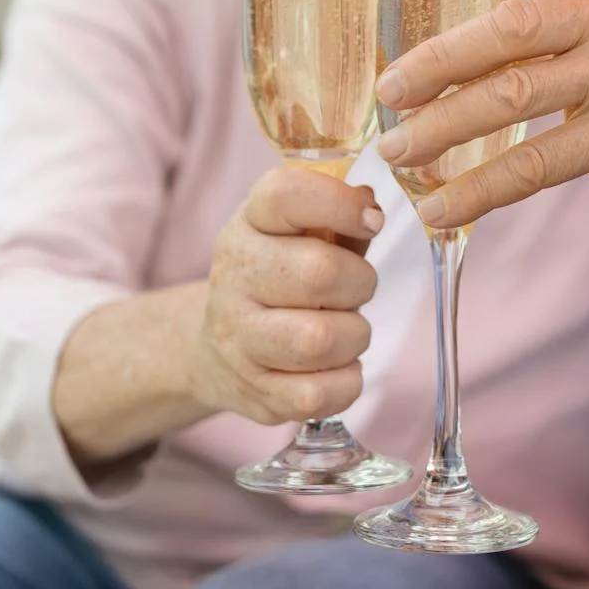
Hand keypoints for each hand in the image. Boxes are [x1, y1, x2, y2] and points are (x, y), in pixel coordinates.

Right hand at [190, 166, 381, 423]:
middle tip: (356, 289)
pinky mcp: (255, 392)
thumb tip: (370, 205)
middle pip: (319, 272)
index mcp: (248, 224)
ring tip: (346, 329)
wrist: (216, 348)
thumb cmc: (282, 276)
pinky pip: (318, 394)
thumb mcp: (301, 232)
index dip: (340, 204)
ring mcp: (238, 338)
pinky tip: (337, 366)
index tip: (372, 221)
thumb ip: (340, 214)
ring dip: (354, 335)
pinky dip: (345, 381)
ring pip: (319, 340)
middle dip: (359, 282)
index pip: (285, 194)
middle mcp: (234, 276)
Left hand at [375, 0, 588, 235]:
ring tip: (394, 151)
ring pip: (514, 96)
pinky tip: (441, 208)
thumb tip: (463, 49)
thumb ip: (573, 22)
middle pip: (511, 27)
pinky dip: (480, 189)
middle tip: (387, 89)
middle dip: (436, 61)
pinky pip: (537, 161)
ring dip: (442, 130)